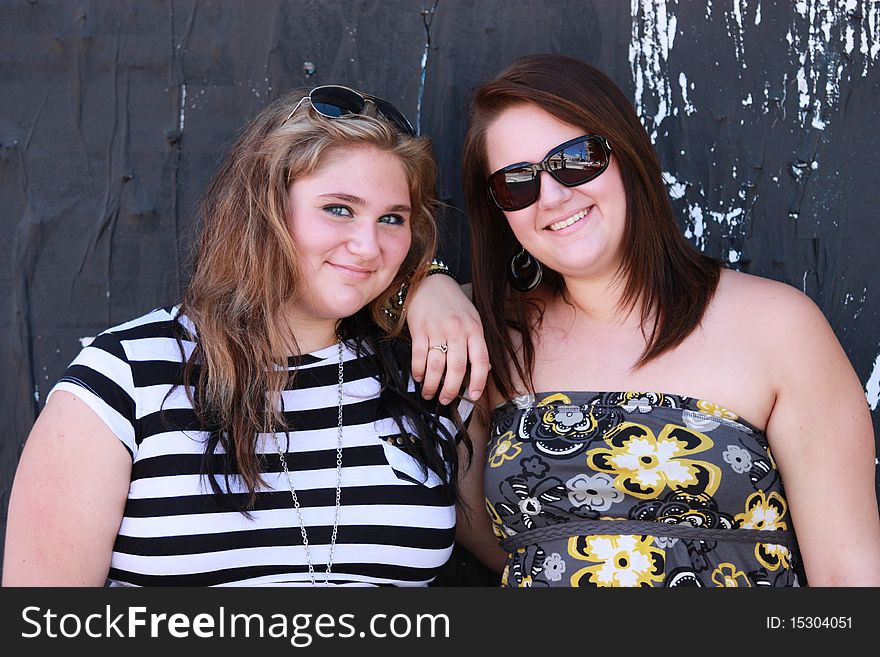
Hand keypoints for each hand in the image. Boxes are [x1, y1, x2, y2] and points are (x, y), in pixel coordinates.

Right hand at [405, 274, 489, 404]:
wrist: (431, 282)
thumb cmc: (454, 304)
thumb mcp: (473, 319)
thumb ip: (477, 343)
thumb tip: (484, 370)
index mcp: (474, 329)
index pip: (480, 360)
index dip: (479, 381)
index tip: (474, 395)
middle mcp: (457, 331)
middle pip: (456, 368)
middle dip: (451, 390)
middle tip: (446, 399)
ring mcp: (437, 330)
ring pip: (436, 366)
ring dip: (432, 385)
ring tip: (429, 393)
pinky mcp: (419, 330)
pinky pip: (419, 357)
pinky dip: (418, 371)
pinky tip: (419, 377)